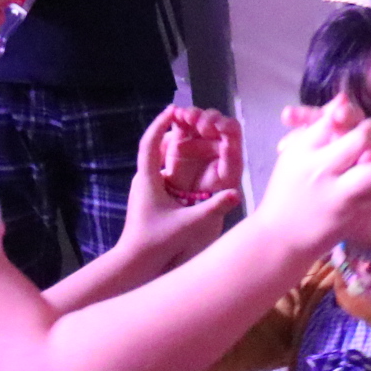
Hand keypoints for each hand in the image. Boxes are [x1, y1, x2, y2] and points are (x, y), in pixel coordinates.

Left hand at [117, 106, 242, 269]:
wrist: (134, 260)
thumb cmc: (157, 242)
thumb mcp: (189, 224)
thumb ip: (213, 208)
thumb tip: (237, 193)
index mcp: (148, 179)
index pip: (150, 144)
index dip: (161, 125)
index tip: (173, 109)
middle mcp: (142, 179)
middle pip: (151, 145)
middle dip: (166, 129)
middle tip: (184, 116)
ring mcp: (142, 186)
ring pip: (153, 157)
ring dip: (167, 142)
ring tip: (185, 131)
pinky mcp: (145, 194)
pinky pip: (156, 168)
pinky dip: (167, 157)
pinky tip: (181, 159)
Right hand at [263, 96, 370, 259]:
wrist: (280, 237)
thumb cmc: (288, 189)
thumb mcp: (295, 153)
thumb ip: (320, 126)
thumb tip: (343, 97)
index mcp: (303, 150)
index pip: (334, 118)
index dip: (349, 112)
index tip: (351, 118)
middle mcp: (321, 169)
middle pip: (362, 138)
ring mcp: (339, 194)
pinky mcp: (354, 215)